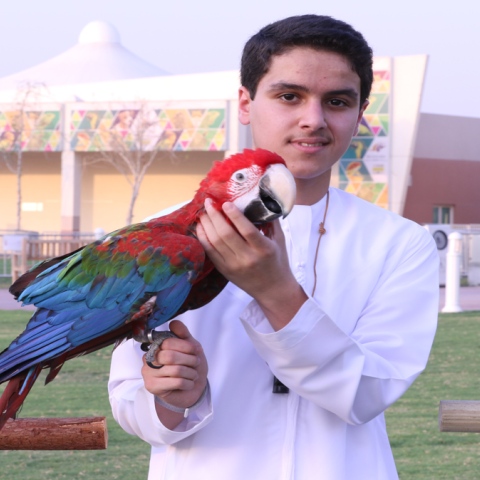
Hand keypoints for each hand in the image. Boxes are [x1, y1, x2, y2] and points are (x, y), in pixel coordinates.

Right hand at [141, 320, 207, 426]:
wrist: (192, 389)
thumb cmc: (190, 365)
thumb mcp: (190, 347)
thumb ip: (183, 334)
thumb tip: (174, 322)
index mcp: (157, 346)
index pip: (168, 342)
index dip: (186, 346)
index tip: (197, 350)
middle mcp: (149, 358)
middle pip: (170, 356)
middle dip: (189, 360)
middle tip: (196, 363)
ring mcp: (148, 373)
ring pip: (175, 370)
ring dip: (191, 373)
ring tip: (193, 375)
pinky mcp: (152, 387)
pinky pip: (175, 382)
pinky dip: (188, 383)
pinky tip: (189, 384)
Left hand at [197, 199, 306, 329]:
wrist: (273, 290)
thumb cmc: (278, 262)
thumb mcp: (280, 240)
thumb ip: (271, 221)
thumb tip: (261, 199)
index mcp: (264, 249)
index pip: (246, 230)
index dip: (234, 215)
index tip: (225, 203)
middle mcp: (247, 258)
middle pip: (226, 234)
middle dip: (214, 216)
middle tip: (208, 202)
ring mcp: (234, 265)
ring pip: (214, 242)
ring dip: (206, 225)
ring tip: (203, 213)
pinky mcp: (224, 271)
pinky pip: (209, 252)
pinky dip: (203, 238)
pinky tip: (200, 228)